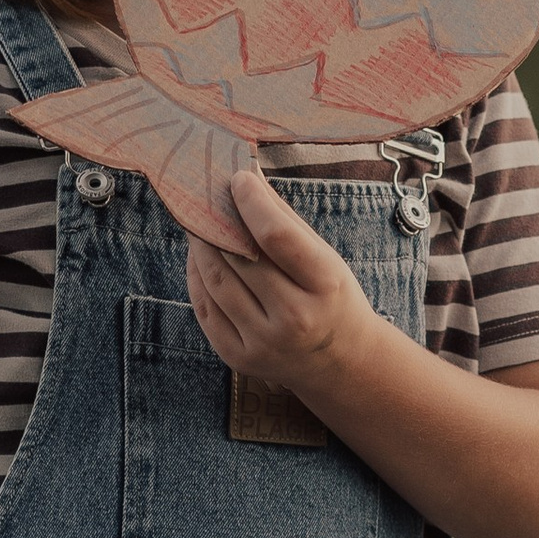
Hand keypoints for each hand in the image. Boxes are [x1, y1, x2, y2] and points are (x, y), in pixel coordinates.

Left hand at [184, 169, 379, 396]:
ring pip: (215, 282)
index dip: (251, 202)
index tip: (237, 180)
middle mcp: (295, 318)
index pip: (276, 236)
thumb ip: (284, 220)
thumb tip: (246, 177)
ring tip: (197, 223)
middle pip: (238, 257)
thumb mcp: (324, 256)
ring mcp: (265, 343)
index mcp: (324, 284)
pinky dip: (196, 278)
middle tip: (204, 195)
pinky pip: (205, 310)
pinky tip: (199, 258)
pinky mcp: (240, 358)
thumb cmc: (331, 296)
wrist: (341, 361)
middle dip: (216, 221)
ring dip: (200, 246)